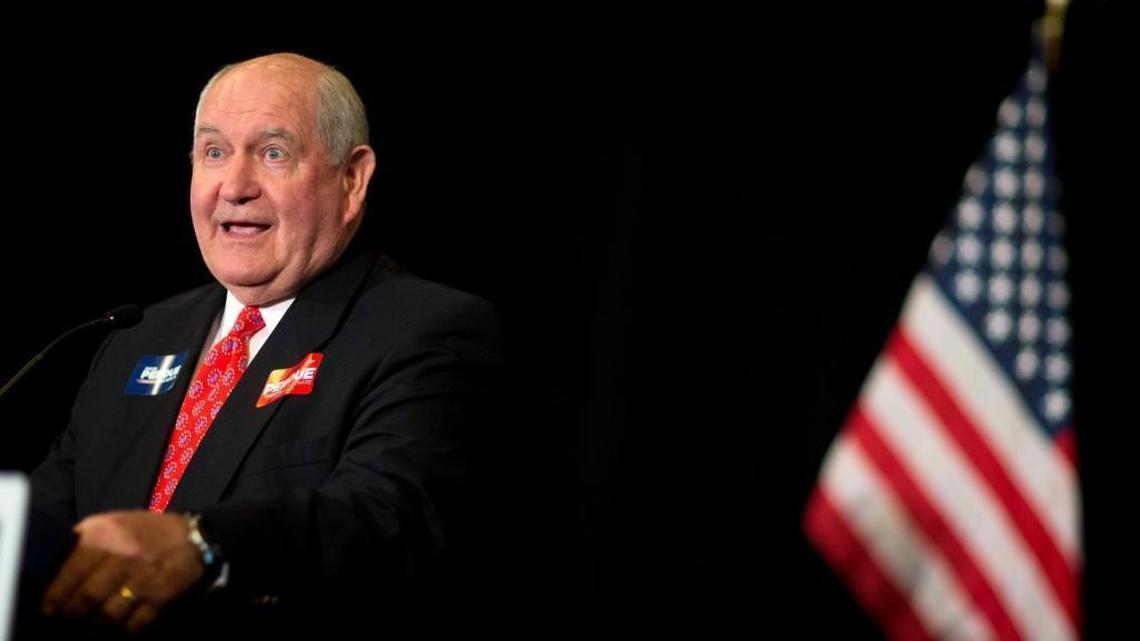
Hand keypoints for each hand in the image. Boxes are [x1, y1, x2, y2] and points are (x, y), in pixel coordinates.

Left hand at [41, 510, 204, 631]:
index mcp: (107, 535)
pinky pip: (133, 625)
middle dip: (72, 615)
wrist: (195, 538)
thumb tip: (56, 570)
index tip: (49, 609)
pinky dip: (120, 632)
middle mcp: (124, 556)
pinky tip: (114, 630)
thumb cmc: (146, 531)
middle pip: (86, 598)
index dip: (55, 597)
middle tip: (66, 621)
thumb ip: (85, 541)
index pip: (71, 573)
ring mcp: (143, 579)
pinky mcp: (160, 598)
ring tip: (87, 628)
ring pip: (107, 615)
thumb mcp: (113, 523)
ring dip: (93, 627)